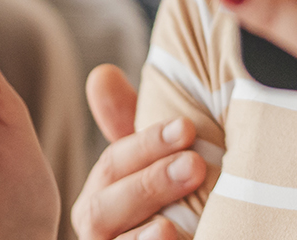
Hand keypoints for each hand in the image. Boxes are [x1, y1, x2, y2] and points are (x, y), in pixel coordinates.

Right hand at [72, 65, 206, 239]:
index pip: (113, 165)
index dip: (146, 145)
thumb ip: (133, 126)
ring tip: (172, 224)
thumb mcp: (159, 161)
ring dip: (145, 235)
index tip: (187, 127)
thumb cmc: (177, 198)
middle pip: (103, 210)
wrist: (195, 235)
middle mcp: (101, 231)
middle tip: (195, 166)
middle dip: (148, 185)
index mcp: (103, 196)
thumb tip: (101, 73)